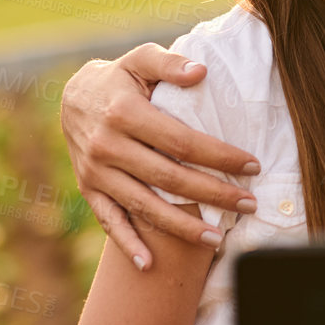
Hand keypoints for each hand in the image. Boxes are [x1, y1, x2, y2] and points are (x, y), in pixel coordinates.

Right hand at [59, 43, 260, 269]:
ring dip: (182, 227)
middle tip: (249, 204)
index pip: (183, 142)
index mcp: (125, 114)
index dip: (219, 156)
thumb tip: (202, 71)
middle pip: (170, 179)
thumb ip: (170, 64)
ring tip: (218, 240)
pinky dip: (127, 244)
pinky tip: (149, 266)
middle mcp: (109, 147)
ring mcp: (97, 172)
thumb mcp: (140, 59)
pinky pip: (109, 220)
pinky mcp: (89, 189)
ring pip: (145, 205)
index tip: (252, 165)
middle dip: (214, 194)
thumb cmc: (119, 77)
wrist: (72, 96)